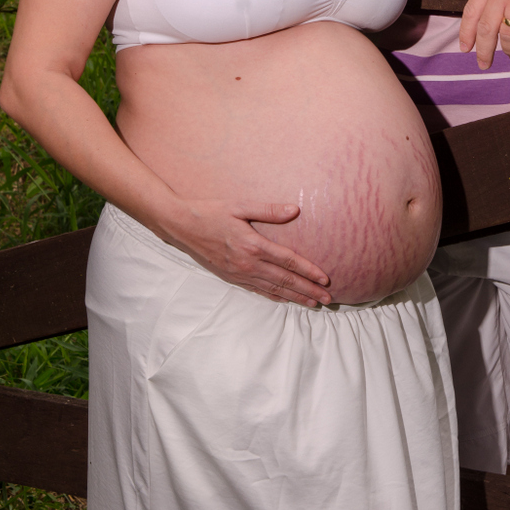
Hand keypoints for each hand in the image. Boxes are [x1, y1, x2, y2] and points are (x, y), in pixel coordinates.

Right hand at [164, 197, 331, 306]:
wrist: (181, 225)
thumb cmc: (211, 211)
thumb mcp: (240, 206)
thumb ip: (268, 210)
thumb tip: (295, 210)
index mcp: (252, 245)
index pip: (288, 261)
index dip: (309, 271)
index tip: (325, 278)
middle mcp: (247, 264)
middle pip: (285, 280)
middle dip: (308, 290)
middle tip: (328, 298)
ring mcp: (239, 274)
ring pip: (273, 289)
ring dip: (295, 297)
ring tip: (313, 303)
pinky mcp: (231, 277)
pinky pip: (258, 290)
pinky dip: (275, 297)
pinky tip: (286, 299)